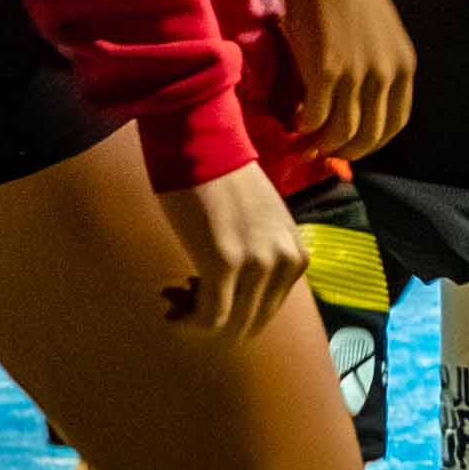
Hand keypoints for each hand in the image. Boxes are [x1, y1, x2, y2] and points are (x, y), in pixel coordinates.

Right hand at [153, 160, 305, 337]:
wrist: (203, 146)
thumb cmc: (225, 179)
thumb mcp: (265, 223)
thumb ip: (265, 254)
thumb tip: (243, 292)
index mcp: (297, 253)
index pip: (271, 308)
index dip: (237, 313)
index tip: (208, 300)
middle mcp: (284, 261)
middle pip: (252, 320)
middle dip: (217, 323)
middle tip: (185, 304)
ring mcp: (257, 264)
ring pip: (230, 323)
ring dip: (198, 322)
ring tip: (174, 304)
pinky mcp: (224, 263)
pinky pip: (210, 315)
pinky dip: (188, 321)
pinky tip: (171, 312)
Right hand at [287, 0, 415, 165]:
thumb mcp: (377, 37)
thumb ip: (373, 70)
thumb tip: (352, 108)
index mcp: (404, 66)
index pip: (395, 124)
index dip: (373, 143)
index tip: (352, 149)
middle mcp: (386, 74)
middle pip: (370, 136)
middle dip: (345, 152)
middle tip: (322, 153)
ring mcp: (357, 73)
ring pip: (342, 132)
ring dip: (321, 145)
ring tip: (304, 143)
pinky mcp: (326, 69)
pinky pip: (316, 116)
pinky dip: (304, 127)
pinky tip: (294, 123)